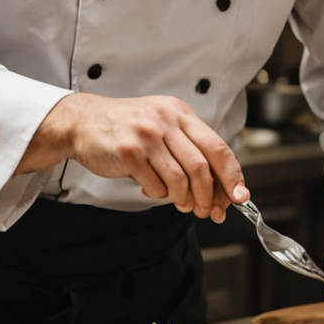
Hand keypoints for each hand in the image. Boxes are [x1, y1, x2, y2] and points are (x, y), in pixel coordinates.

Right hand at [20, 93, 246, 221]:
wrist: (83, 122)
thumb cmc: (127, 128)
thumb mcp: (163, 125)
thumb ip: (189, 149)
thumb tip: (220, 187)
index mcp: (180, 113)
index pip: (217, 147)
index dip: (232, 175)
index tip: (240, 196)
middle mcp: (166, 120)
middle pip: (201, 167)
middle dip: (209, 196)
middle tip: (208, 211)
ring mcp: (147, 136)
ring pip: (180, 179)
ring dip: (184, 199)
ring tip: (181, 204)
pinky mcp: (128, 152)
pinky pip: (154, 185)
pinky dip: (157, 195)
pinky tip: (151, 188)